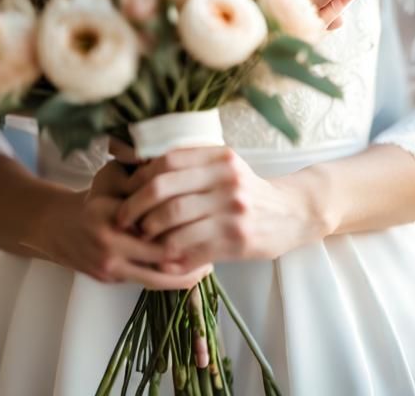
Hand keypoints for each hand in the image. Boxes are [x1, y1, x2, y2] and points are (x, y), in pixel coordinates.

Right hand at [46, 154, 212, 289]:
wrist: (57, 226)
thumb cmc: (92, 196)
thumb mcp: (111, 176)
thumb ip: (140, 174)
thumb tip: (178, 168)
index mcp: (110, 215)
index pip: (155, 224)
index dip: (182, 225)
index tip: (206, 218)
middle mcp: (109, 245)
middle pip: (160, 256)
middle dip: (190, 254)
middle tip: (215, 246)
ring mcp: (109, 268)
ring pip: (156, 279)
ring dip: (183, 275)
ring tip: (206, 266)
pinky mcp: (109, 280)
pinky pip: (145, 283)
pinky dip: (166, 278)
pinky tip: (184, 271)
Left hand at [113, 145, 320, 272]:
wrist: (291, 214)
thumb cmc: (247, 190)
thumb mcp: (225, 167)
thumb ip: (193, 165)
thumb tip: (141, 169)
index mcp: (219, 156)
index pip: (167, 161)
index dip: (140, 177)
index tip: (126, 191)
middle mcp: (226, 179)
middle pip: (164, 189)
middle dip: (135, 207)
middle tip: (123, 220)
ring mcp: (232, 210)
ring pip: (173, 221)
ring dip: (150, 232)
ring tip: (143, 238)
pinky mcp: (236, 240)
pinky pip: (191, 248)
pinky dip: (171, 255)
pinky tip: (163, 258)